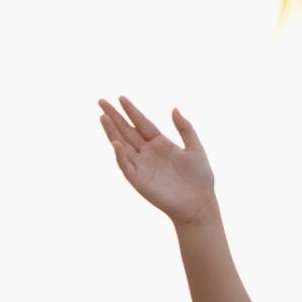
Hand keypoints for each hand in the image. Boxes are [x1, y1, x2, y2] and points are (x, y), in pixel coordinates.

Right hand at [100, 97, 216, 225]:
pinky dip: (120, 155)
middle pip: (128, 131)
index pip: (142, 123)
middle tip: (101, 101)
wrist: (199, 203)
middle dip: (115, 117)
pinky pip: (126, 165)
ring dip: (112, 132)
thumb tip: (174, 109)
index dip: (132, 111)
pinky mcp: (138, 180)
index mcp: (161, 144)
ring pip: (122, 145)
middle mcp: (148, 152)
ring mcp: (142, 165)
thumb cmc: (200, 177)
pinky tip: (115, 143)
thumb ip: (185, 129)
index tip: (121, 98)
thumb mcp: (195, 149)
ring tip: (102, 116)